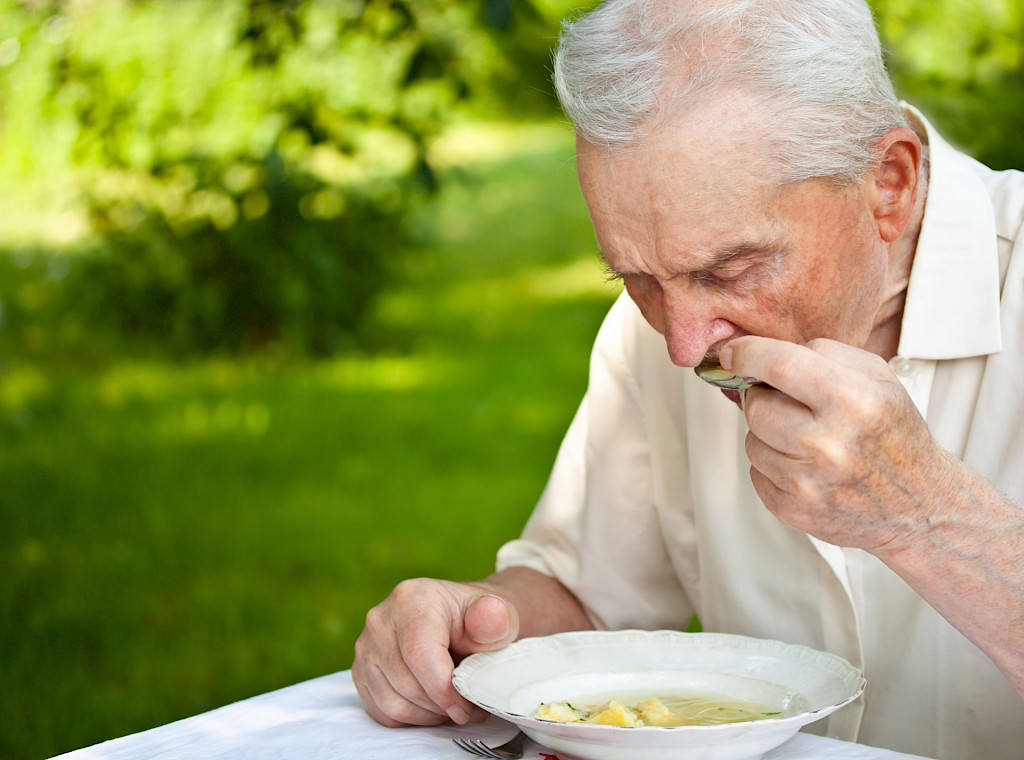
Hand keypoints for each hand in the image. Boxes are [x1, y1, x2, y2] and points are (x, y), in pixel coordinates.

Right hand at [352, 578, 519, 726]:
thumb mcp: (499, 618)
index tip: (467, 709)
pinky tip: (431, 706)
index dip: (444, 691)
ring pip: (391, 701)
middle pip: (405, 682)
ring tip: (451, 706)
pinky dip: (409, 717)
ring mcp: (366, 644)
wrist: (463, 623)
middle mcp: (381, 618)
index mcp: (412, 598)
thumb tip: (490, 613)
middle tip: (467, 709)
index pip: (420, 656)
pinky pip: (380, 709)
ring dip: (426, 714)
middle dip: (440, 705)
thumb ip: (495, 618)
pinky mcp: (361, 668)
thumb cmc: (480, 624)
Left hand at [720, 336, 952, 551]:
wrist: (919, 506)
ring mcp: (809, 482)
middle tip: (794, 406)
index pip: (780, 364)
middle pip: (756, 406)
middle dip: (766, 399)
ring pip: (752, 441)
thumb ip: (823, 353)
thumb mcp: (878, 378)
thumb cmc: (893, 436)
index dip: (747, 354)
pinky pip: (756, 473)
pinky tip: (806, 467)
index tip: (733, 353)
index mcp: (855, 401)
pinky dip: (774, 466)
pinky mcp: (793, 510)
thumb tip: (761, 352)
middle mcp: (829, 443)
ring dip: (770, 435)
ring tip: (807, 440)